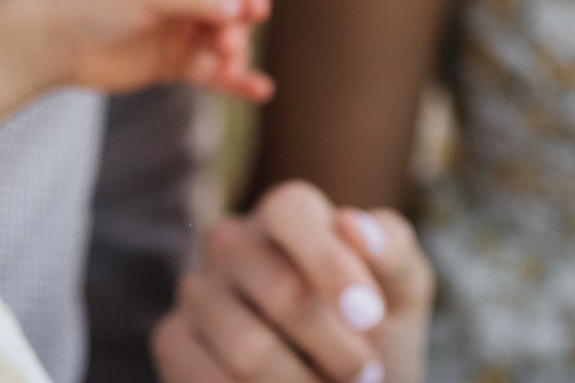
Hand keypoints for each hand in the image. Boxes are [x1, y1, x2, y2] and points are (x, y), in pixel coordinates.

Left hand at [46, 0, 274, 100]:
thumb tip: (240, 9)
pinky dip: (235, 80)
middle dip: (236, 28)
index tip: (258, 12)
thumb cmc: (95, 3)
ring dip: (234, 56)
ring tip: (228, 70)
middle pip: (230, 8)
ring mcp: (178, 29)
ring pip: (223, 41)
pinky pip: (212, 70)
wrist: (53, 43)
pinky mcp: (171, 62)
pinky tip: (259, 90)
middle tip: (226, 48)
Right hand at [153, 182, 432, 382]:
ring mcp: (195, 289)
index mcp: (286, 212)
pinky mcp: (171, 338)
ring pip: (247, 348)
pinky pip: (209, 379)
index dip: (330, 264)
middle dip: (335, 346)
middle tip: (368, 376)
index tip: (371, 318)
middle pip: (278, 290)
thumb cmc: (375, 332)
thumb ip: (392, 249)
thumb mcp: (402, 290)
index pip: (289, 209)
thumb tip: (352, 224)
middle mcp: (231, 239)